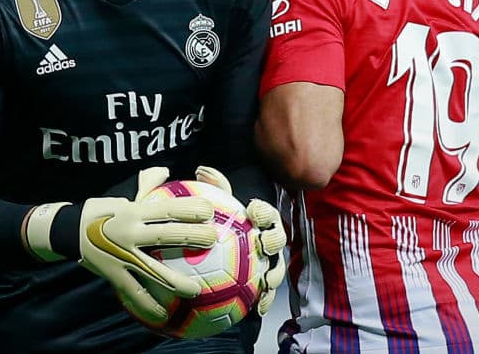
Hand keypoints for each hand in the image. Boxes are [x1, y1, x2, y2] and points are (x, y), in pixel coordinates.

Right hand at [80, 167, 217, 322]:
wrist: (67, 231)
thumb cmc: (101, 212)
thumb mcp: (122, 196)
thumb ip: (145, 185)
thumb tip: (164, 170)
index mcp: (134, 211)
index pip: (167, 208)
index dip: (189, 208)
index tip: (209, 209)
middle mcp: (130, 232)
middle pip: (166, 234)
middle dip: (191, 236)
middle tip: (212, 238)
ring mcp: (122, 255)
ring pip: (152, 270)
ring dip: (175, 280)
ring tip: (197, 288)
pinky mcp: (114, 273)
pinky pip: (134, 292)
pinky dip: (148, 304)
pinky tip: (164, 313)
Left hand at [195, 166, 287, 315]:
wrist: (216, 260)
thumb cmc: (217, 228)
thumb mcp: (212, 207)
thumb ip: (211, 189)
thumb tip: (201, 170)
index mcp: (259, 222)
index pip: (266, 213)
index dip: (263, 211)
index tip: (252, 211)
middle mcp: (267, 242)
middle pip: (277, 239)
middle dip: (273, 240)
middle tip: (261, 243)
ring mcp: (267, 265)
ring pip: (277, 269)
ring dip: (274, 274)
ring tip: (265, 281)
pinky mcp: (263, 287)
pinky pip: (268, 295)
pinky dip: (265, 301)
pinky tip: (257, 307)